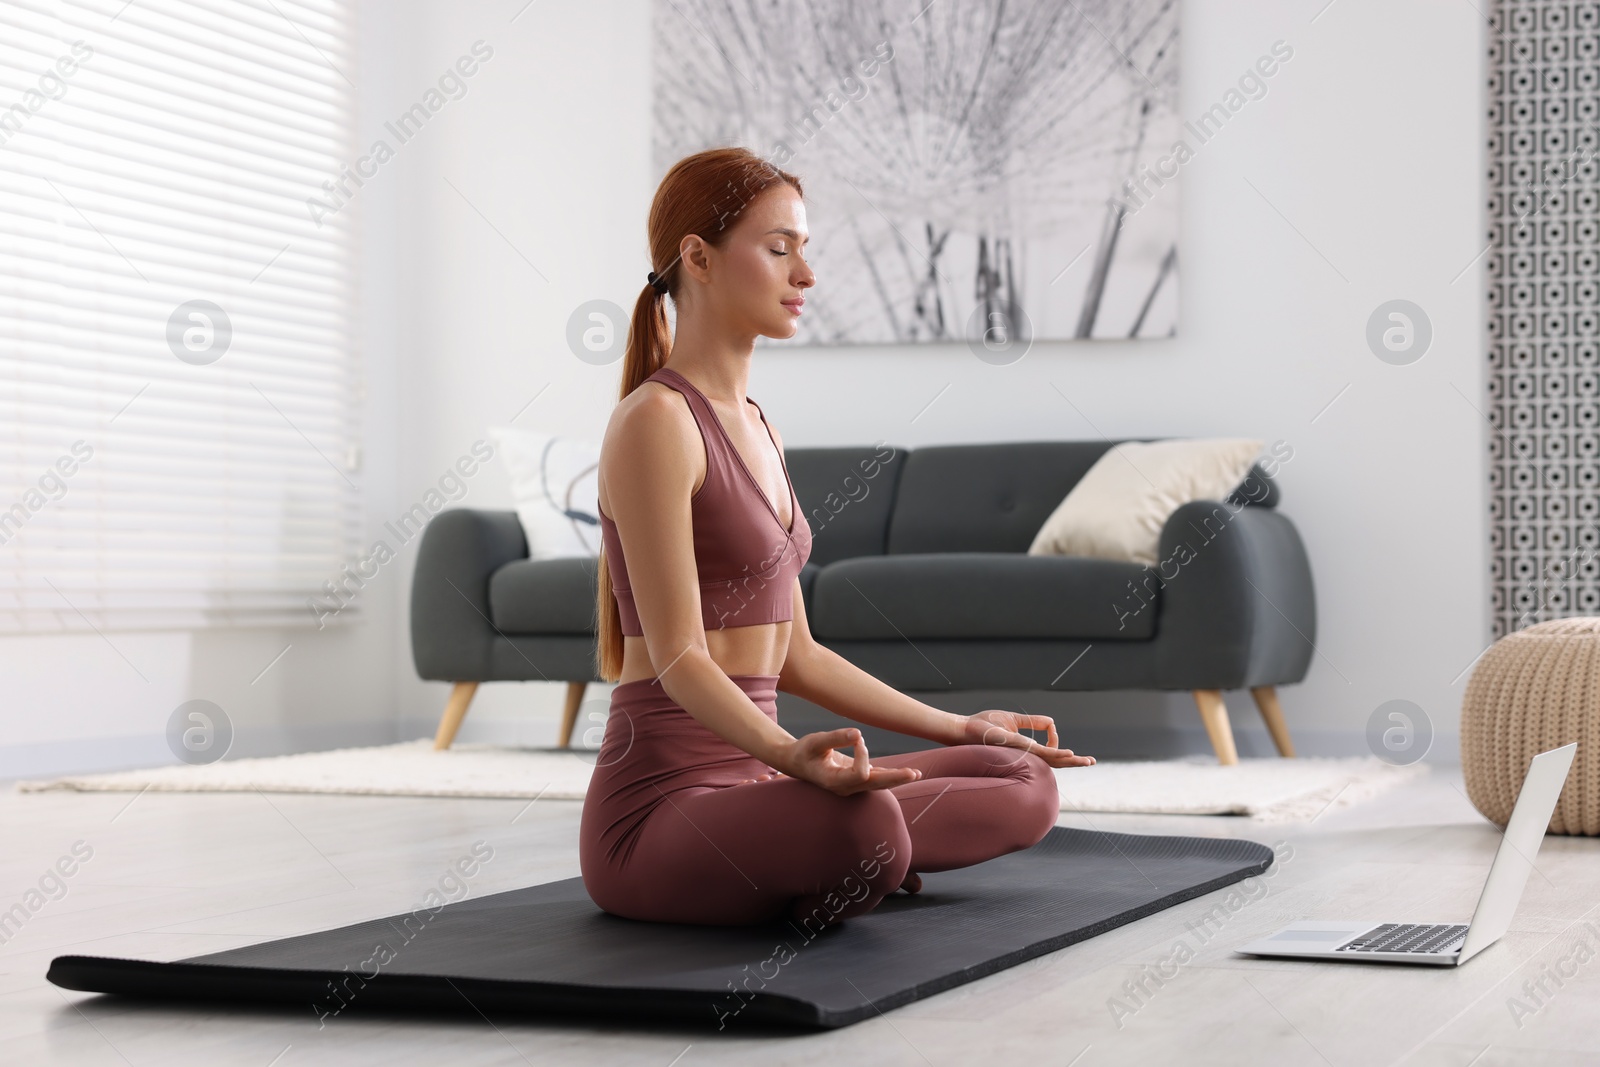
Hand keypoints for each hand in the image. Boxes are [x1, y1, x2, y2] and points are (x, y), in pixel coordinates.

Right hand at [766, 728, 922, 796]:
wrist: (796, 763)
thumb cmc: (804, 752)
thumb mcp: (815, 741)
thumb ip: (835, 737)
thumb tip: (857, 733)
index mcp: (833, 781)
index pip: (859, 773)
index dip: (863, 754)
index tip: (857, 738)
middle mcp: (845, 788)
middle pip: (875, 785)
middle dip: (895, 778)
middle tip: (914, 774)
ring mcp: (851, 786)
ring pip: (878, 784)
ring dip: (897, 778)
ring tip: (917, 774)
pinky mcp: (856, 780)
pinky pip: (875, 779)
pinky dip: (890, 775)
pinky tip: (906, 774)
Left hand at [963, 710, 1095, 767]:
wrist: (964, 729)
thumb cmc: (984, 725)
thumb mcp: (1014, 720)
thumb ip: (1032, 721)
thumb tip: (1051, 722)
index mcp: (1026, 749)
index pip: (1050, 749)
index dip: (1055, 737)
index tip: (1050, 728)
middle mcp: (1026, 754)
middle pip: (1055, 760)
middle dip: (1074, 761)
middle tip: (1092, 762)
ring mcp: (1022, 752)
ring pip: (1051, 759)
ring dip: (1070, 760)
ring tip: (1087, 761)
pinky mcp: (1017, 747)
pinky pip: (1040, 751)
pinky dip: (1055, 752)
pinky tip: (1068, 753)